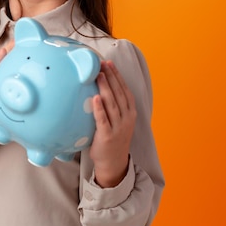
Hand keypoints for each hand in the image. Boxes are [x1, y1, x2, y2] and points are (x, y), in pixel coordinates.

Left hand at [89, 60, 135, 186]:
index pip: (124, 90)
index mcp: (130, 113)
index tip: (109, 63)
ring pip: (112, 104)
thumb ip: (113, 106)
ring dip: (106, 88)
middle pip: (119, 93)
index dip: (117, 76)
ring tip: (99, 75)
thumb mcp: (118, 121)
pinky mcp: (107, 136)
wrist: (113, 162)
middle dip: (111, 77)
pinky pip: (103, 120)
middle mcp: (127, 118)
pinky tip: (95, 98)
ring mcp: (118, 127)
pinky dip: (99, 108)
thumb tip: (99, 86)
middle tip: (102, 63)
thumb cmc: (112, 138)